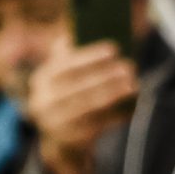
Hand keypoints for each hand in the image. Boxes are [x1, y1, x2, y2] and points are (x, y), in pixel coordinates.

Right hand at [24, 44, 138, 173]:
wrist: (57, 137)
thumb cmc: (66, 94)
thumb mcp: (61, 74)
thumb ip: (68, 55)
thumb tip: (77, 34)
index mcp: (41, 79)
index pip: (66, 65)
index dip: (91, 56)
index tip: (115, 48)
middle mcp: (43, 102)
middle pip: (78, 86)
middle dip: (106, 76)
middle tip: (129, 67)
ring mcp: (54, 123)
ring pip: (88, 106)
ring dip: (113, 94)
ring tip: (133, 85)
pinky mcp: (69, 139)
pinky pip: (96, 125)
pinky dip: (115, 116)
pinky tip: (131, 108)